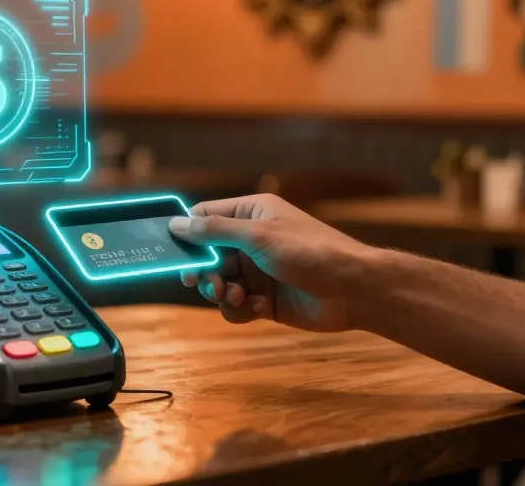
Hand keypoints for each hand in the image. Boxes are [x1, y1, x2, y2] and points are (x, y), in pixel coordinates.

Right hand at [172, 194, 374, 332]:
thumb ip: (215, 231)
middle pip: (207, 255)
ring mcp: (258, 272)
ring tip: (237, 296)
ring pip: (219, 284)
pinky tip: (261, 308)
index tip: (171, 251)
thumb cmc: (311, 252)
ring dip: (222, 293)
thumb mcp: (258, 236)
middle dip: (202, 270)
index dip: (187, 233)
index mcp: (251, 215)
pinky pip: (237, 307)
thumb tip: (177, 224)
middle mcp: (252, 241)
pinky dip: (242, 310)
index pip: (205, 217)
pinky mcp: (265, 300)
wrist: (353, 291)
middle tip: (198, 281)